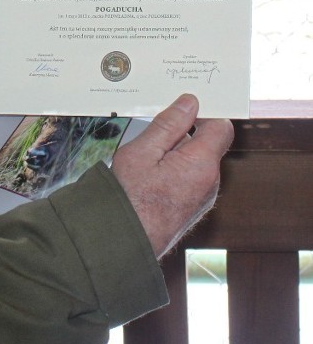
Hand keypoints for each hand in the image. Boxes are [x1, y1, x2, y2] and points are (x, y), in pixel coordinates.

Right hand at [111, 94, 233, 258]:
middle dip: (185, 134)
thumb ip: (168, 125)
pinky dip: (176, 170)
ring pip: (198, 162)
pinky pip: (191, 179)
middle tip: (153, 133)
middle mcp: (210, 182)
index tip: (180, 110)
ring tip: (147, 159)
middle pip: (208, 144)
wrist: (123, 241)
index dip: (203, 114)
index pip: (220, 127)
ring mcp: (203, 197)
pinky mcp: (193, 208)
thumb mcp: (142, 151)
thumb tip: (189, 103)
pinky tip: (151, 176)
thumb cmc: (129, 198)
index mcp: (201, 164)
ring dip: (178, 153)